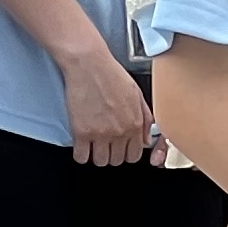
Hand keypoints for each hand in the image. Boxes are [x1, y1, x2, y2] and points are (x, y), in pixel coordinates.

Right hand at [62, 51, 153, 168]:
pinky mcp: (81, 132)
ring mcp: (100, 134)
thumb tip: (146, 139)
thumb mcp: (137, 95)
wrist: (89, 65)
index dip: (127, 153)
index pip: (135, 155)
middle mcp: (120, 131)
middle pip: (118, 161)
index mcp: (135, 123)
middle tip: (106, 145)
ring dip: (97, 155)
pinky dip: (81, 154)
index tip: (121, 148)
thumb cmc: (112, 75)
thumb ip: (145, 119)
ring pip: (101, 161)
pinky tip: (81, 145)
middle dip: (112, 155)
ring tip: (94, 144)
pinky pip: (81, 157)